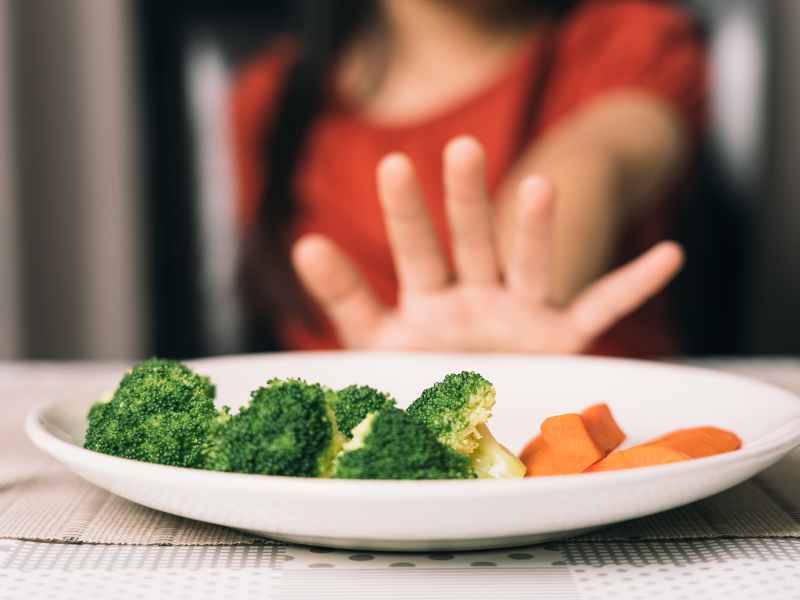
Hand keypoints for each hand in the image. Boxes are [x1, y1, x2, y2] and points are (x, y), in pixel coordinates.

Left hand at [291, 136, 683, 352]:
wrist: (461, 423)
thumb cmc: (415, 376)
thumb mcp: (373, 342)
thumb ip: (345, 298)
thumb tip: (304, 242)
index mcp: (427, 299)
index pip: (413, 248)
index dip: (405, 211)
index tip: (396, 166)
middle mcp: (475, 297)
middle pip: (470, 240)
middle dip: (467, 199)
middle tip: (462, 149)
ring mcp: (519, 316)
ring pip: (530, 264)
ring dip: (537, 228)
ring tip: (540, 186)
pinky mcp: (559, 343)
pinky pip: (602, 310)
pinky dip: (634, 284)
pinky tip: (669, 254)